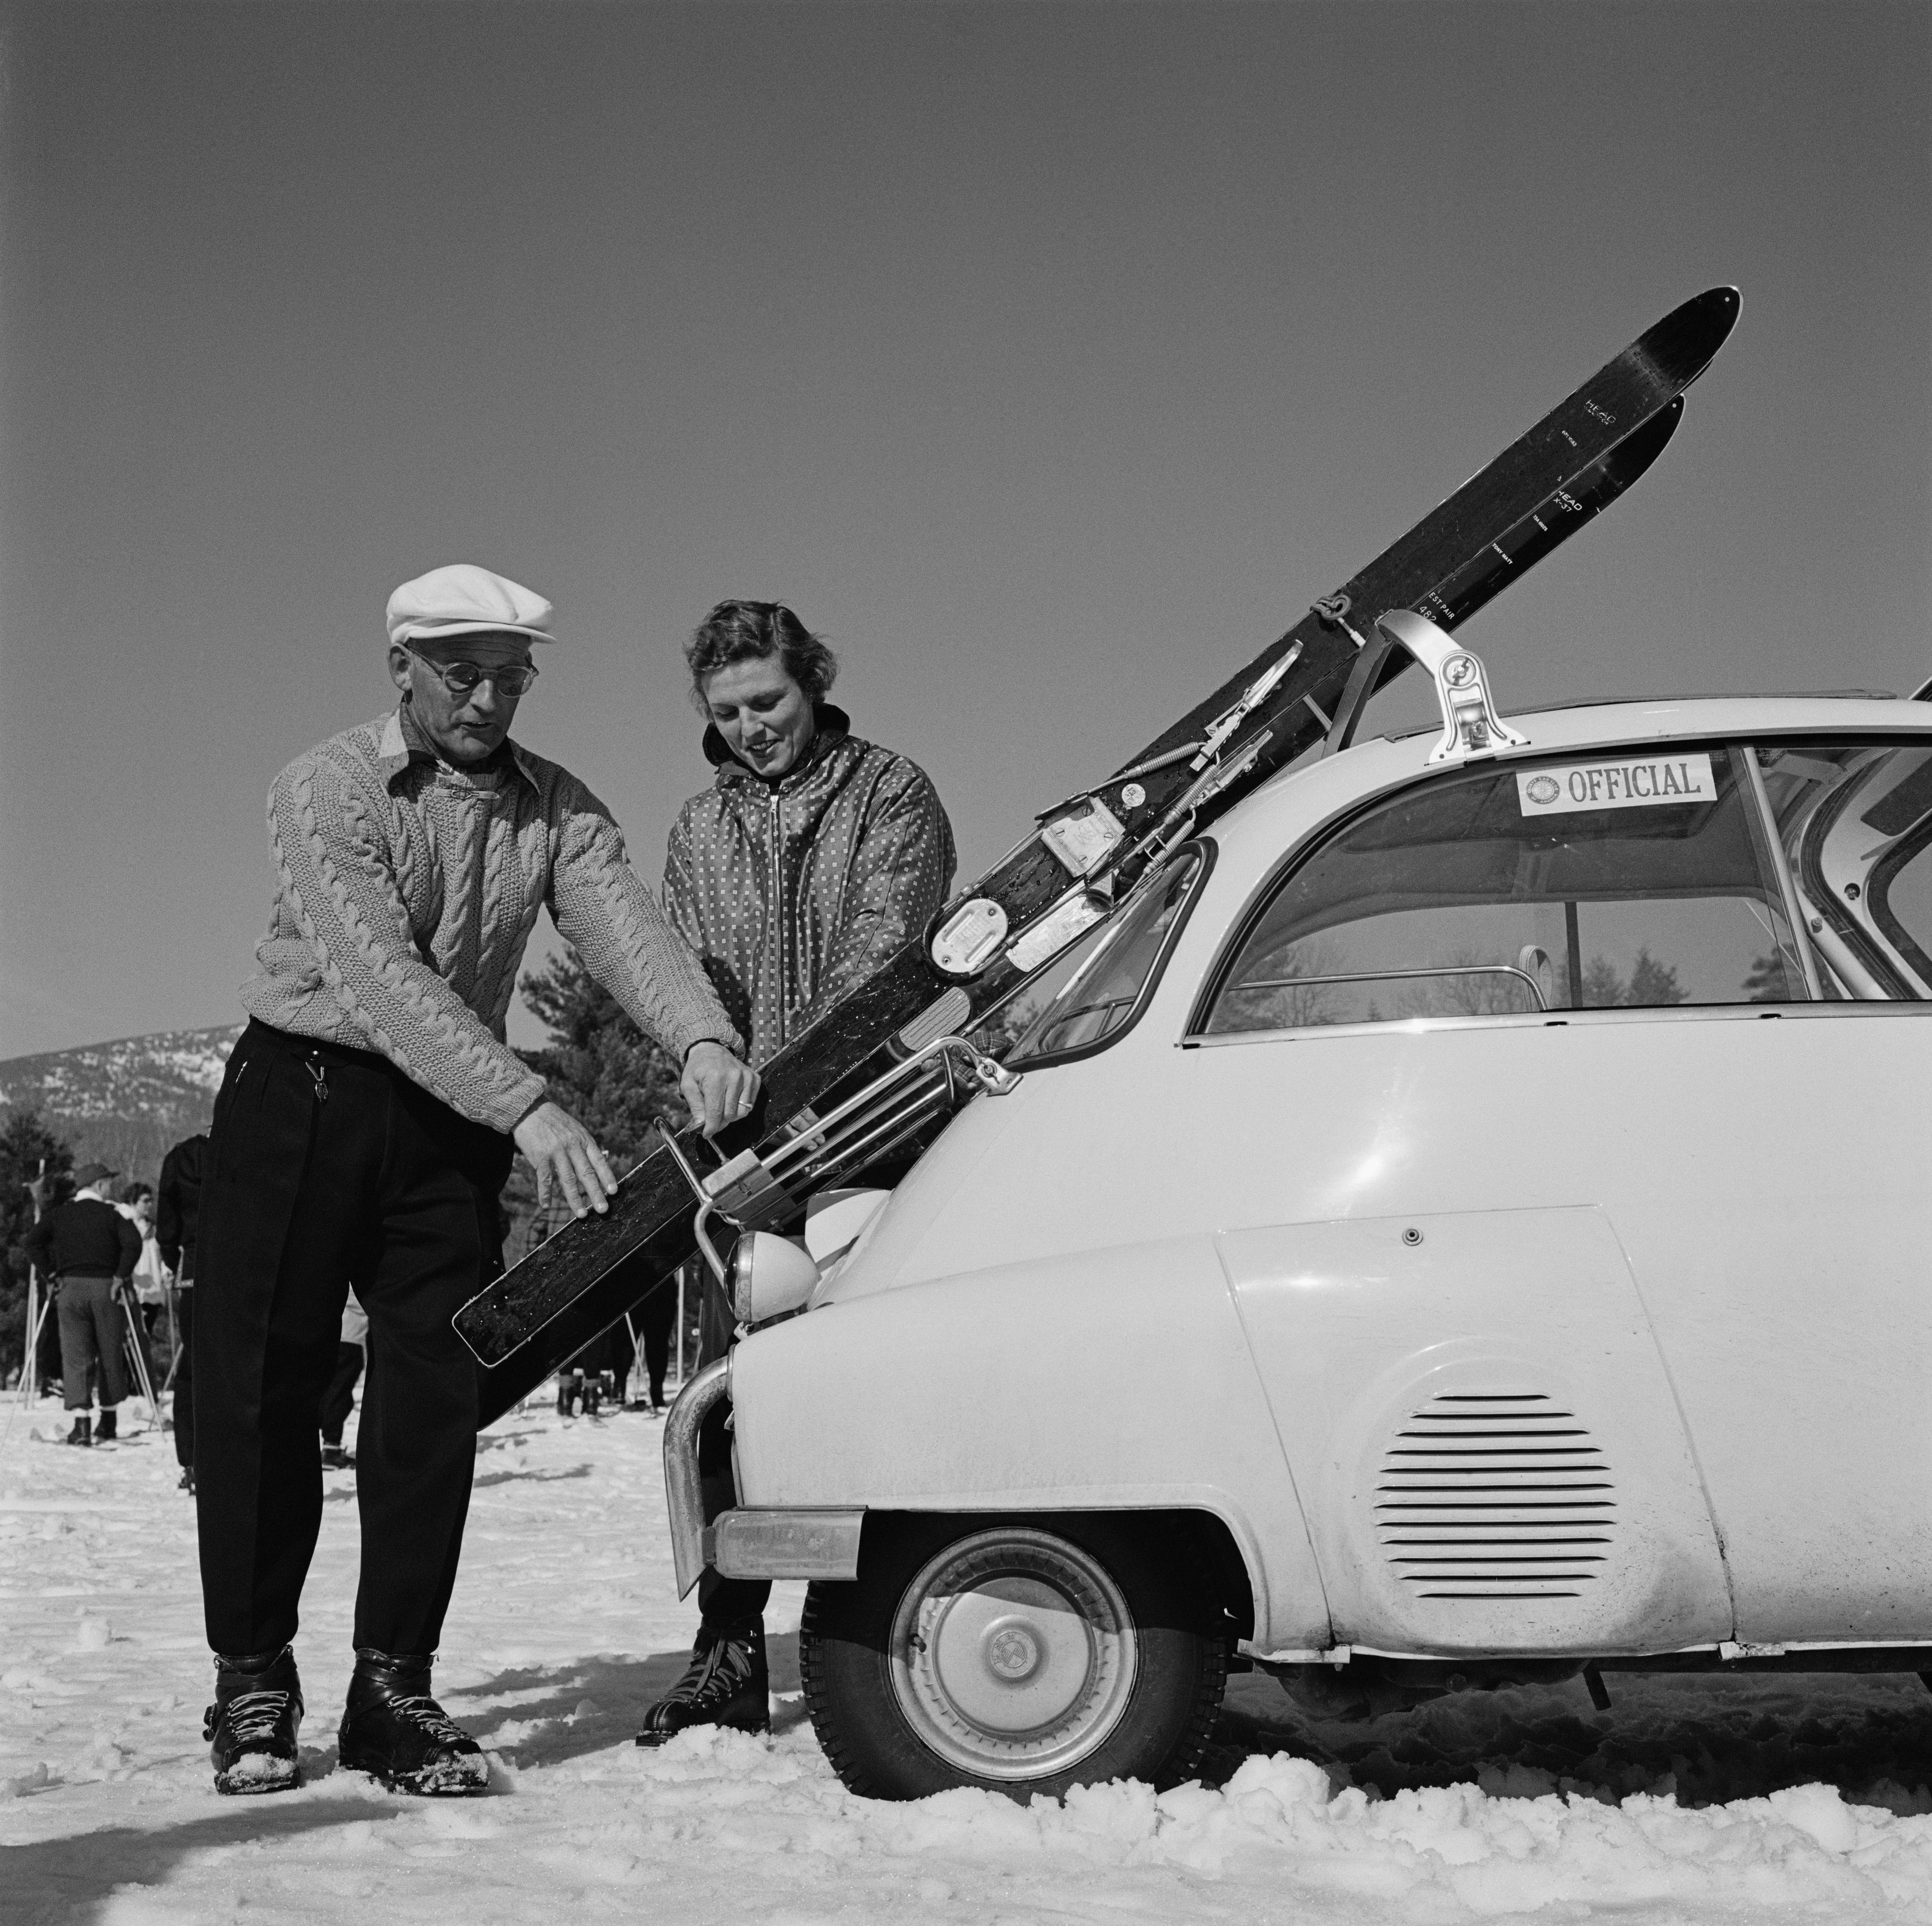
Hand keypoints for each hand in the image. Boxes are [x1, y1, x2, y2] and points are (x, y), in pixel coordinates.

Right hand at [513, 1100, 618, 1217]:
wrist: (529, 1109)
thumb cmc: (555, 1121)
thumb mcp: (575, 1129)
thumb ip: (585, 1146)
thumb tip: (600, 1163)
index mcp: (583, 1139)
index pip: (599, 1160)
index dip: (607, 1176)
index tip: (614, 1191)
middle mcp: (572, 1145)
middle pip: (586, 1173)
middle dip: (596, 1193)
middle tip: (603, 1209)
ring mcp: (556, 1151)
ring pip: (568, 1179)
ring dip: (574, 1199)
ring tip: (581, 1214)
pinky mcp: (540, 1156)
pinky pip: (545, 1179)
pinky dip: (545, 1193)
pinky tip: (546, 1205)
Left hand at [682, 1041, 760, 1137]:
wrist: (712, 1049)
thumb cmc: (698, 1068)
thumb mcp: (688, 1086)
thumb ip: (695, 1106)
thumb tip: (701, 1126)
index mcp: (715, 1078)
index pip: (716, 1112)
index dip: (711, 1127)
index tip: (707, 1134)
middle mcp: (734, 1077)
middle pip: (730, 1115)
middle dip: (719, 1122)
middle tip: (710, 1120)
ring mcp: (747, 1077)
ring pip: (742, 1112)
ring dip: (730, 1116)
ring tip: (720, 1108)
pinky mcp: (755, 1078)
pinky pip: (750, 1105)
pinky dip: (740, 1107)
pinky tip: (730, 1100)